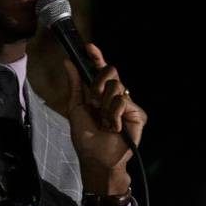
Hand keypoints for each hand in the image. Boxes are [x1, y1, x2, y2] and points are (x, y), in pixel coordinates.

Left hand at [63, 43, 146, 195]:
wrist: (96, 158)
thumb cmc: (85, 137)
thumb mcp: (75, 108)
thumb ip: (75, 84)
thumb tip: (67, 61)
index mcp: (99, 93)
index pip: (99, 71)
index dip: (96, 57)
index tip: (89, 47)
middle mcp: (114, 96)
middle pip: (111, 72)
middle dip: (99, 83)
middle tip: (94, 100)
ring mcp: (127, 104)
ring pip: (116, 87)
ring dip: (105, 105)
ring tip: (104, 121)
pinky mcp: (138, 114)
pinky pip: (124, 101)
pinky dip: (115, 114)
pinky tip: (114, 127)